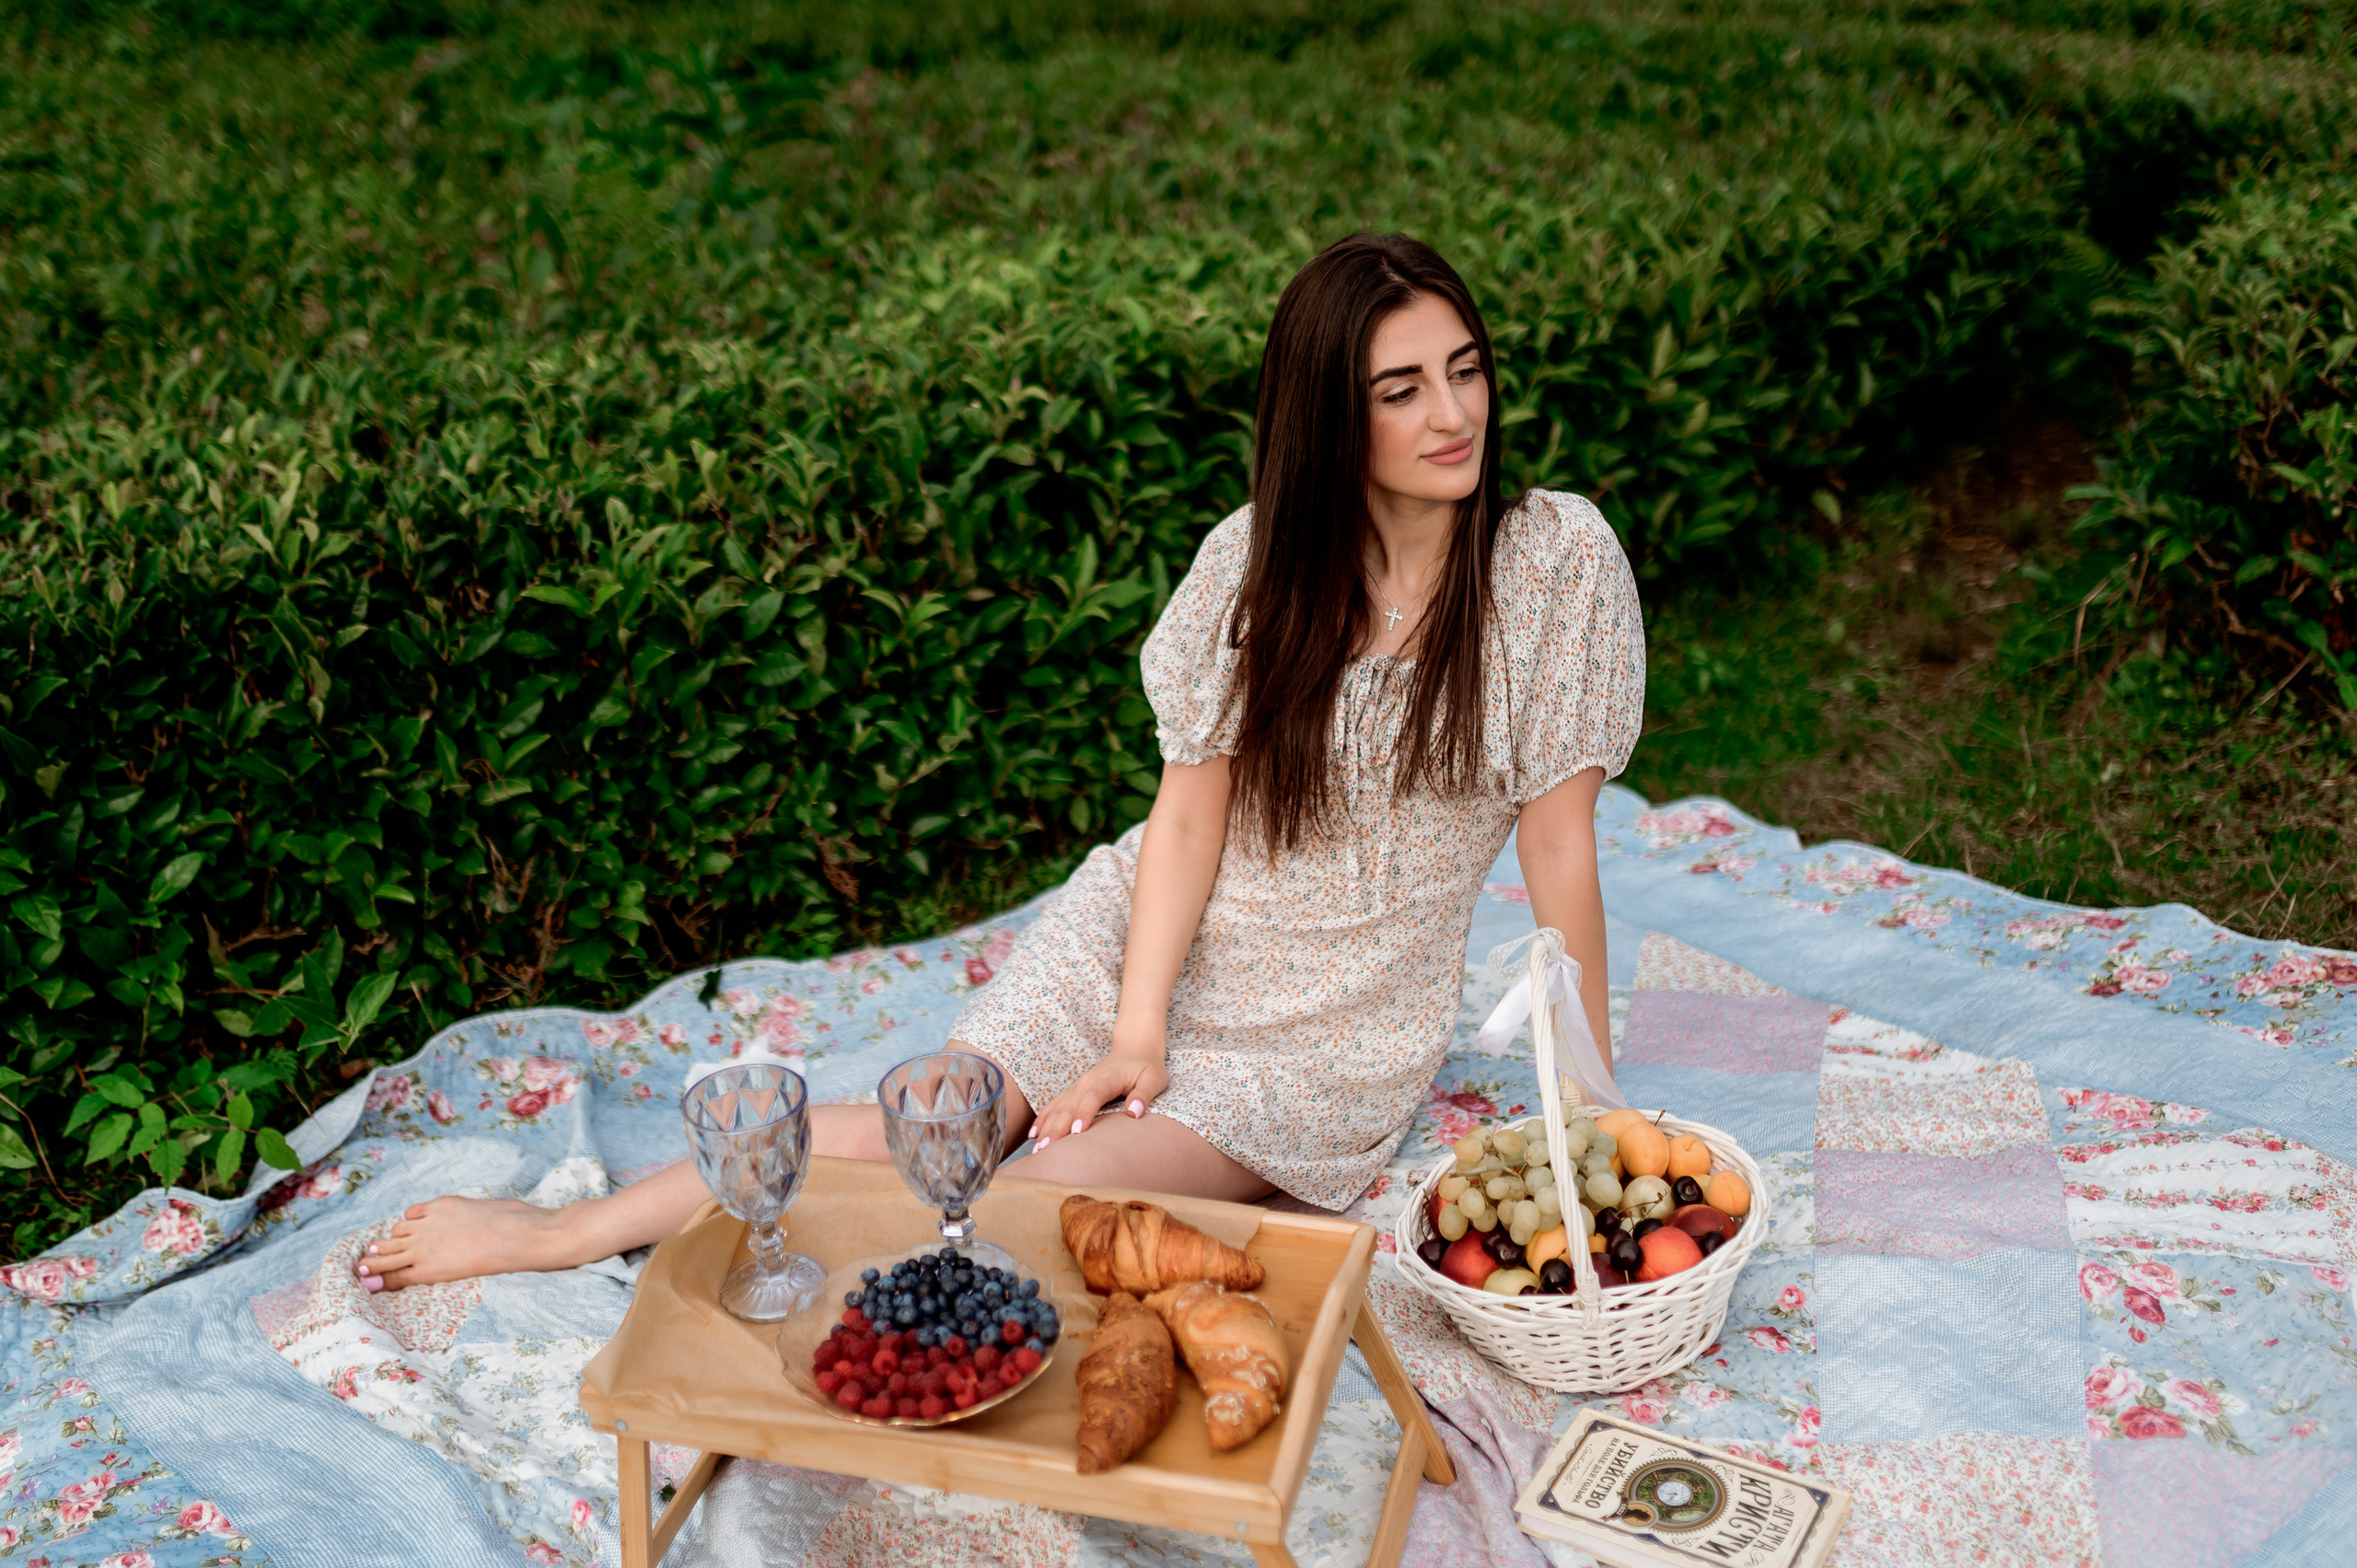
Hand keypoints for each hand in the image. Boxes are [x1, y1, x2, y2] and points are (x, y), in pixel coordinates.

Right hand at [1029, 1029, 1170, 1150]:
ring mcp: (1078, 1086)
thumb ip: (1144, 1094)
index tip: (1077, 1132)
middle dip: (1057, 1128)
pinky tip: (1034, 1134)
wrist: (1134, 1048)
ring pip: (1058, 1107)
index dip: (1084, 1113)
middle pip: (1069, 1105)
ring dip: (1047, 1127)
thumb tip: (1134, 1113)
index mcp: (1107, 1078)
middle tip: (1047, 1150)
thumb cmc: (1146, 1066)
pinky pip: (1055, 1105)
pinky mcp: (1074, 1091)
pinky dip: (1043, 1119)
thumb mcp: (1154, 1078)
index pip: (1093, 1096)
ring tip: (1037, 1149)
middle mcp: (1087, 1081)